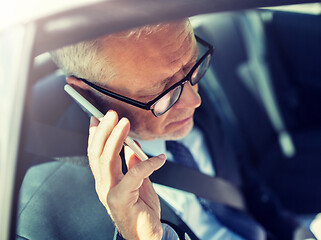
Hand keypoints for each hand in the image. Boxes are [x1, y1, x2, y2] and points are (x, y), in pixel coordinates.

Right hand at [88, 110, 165, 239]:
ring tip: (124, 123)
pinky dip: (148, 163)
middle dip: (104, 131)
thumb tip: (133, 148)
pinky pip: (134, 174)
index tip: (98, 118)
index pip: (95, 153)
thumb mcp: (138, 183)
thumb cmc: (141, 209)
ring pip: (107, 160)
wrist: (146, 235)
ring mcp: (109, 192)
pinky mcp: (121, 199)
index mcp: (105, 180)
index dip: (95, 134)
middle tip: (112, 114)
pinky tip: (159, 158)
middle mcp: (103, 185)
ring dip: (116, 139)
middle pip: (97, 153)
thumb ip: (133, 166)